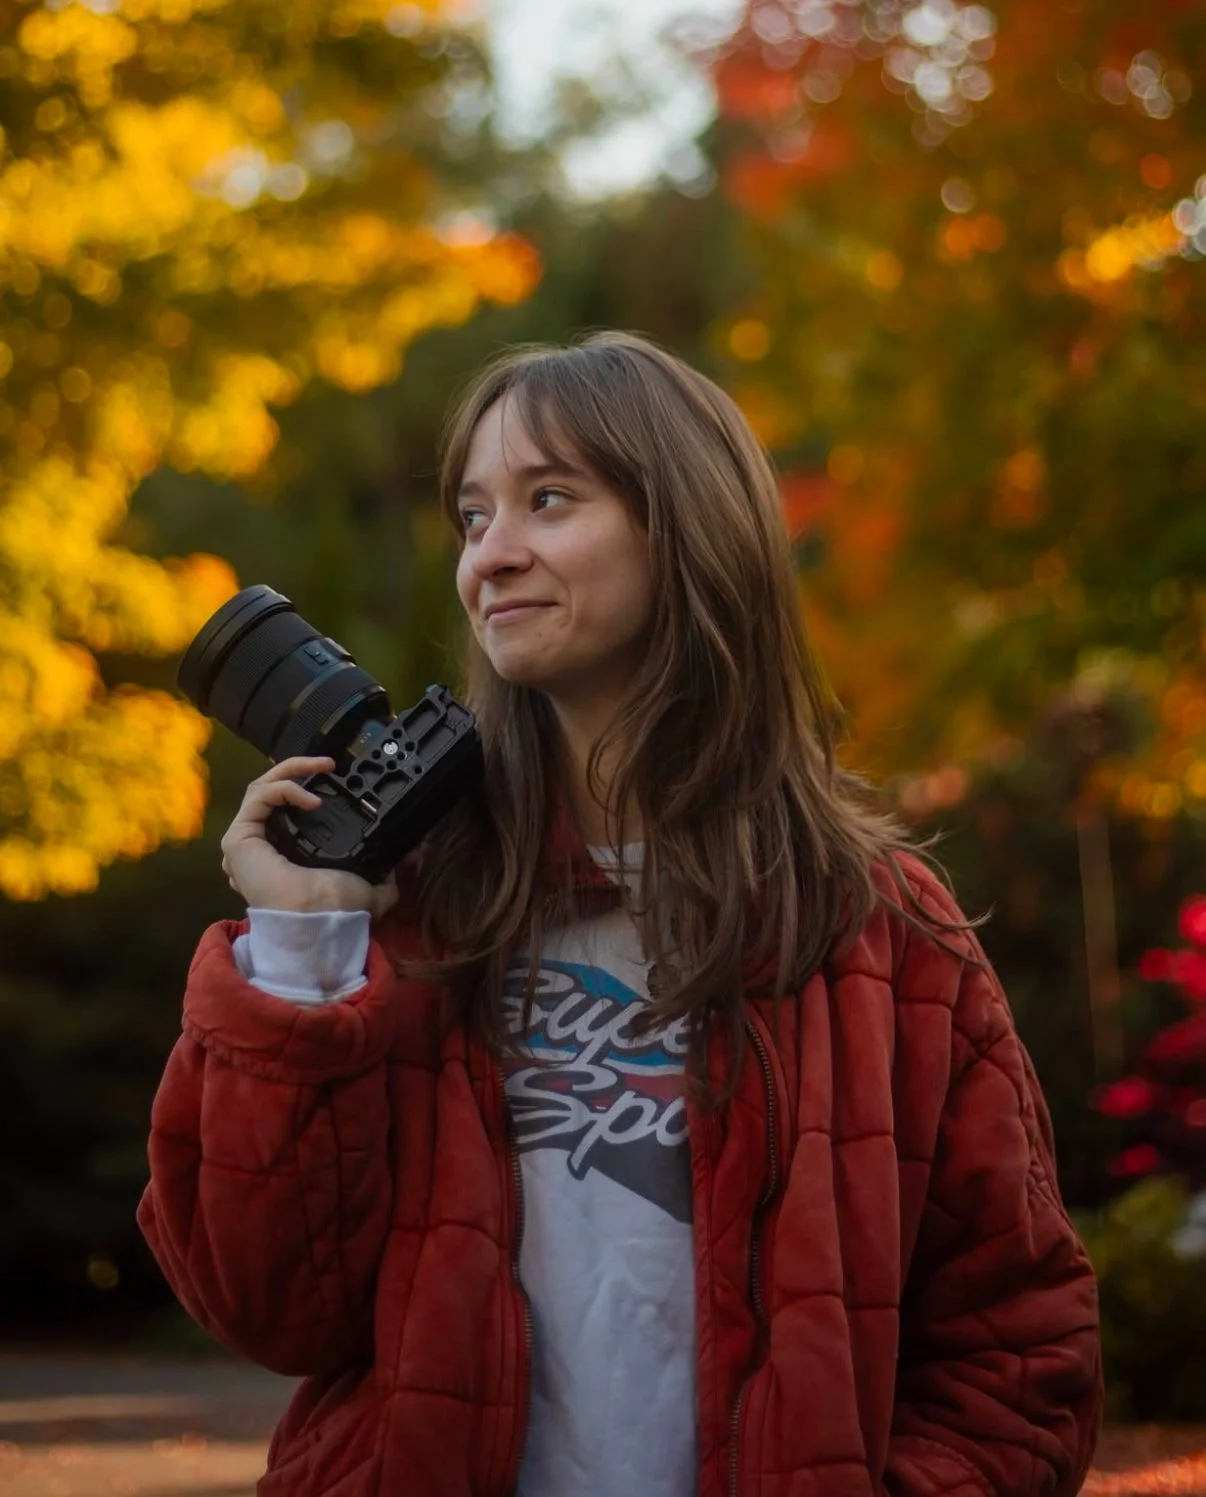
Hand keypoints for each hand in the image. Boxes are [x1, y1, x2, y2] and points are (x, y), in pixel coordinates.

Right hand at [220, 756, 399, 917]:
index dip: (305, 788)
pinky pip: (258, 797)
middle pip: (272, 792)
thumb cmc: (338, 908)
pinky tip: (312, 798)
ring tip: (324, 766)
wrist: (319, 919)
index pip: (286, 809)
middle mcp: (263, 846)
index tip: (334, 778)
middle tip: (329, 763)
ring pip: (261, 787)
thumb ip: (381, 880)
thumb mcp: (369, 889)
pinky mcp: (238, 837)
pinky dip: (286, 787)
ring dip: (292, 769)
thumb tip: (394, 873)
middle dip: (298, 769)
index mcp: (286, 855)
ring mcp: (247, 841)